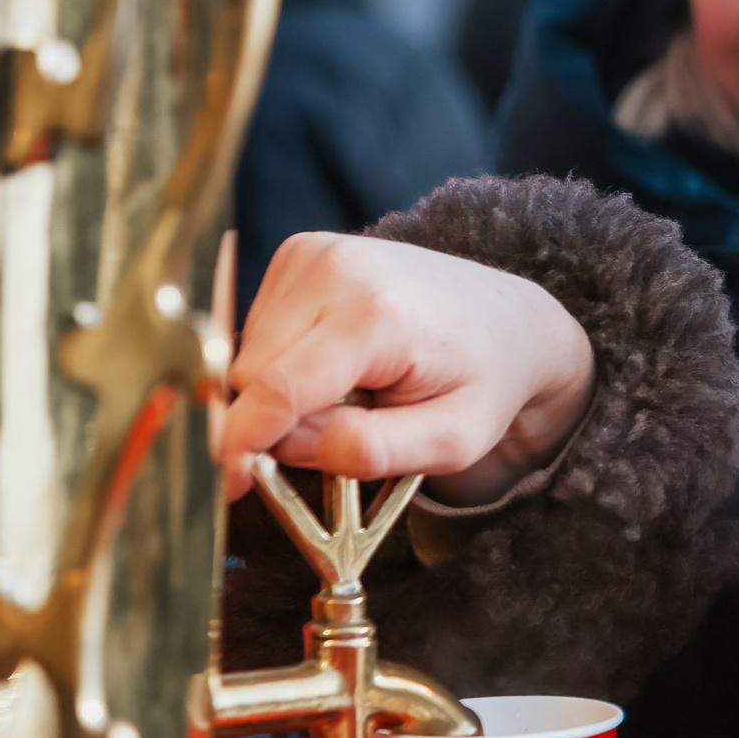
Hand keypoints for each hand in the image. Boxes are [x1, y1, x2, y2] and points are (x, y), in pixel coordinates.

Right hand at [221, 232, 594, 506]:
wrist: (511, 322)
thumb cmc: (486, 382)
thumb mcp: (452, 441)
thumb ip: (369, 452)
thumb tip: (285, 447)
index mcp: (377, 316)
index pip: (275, 389)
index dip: (240, 445)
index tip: (227, 486)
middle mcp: (338, 269)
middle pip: (251, 374)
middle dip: (275, 419)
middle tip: (336, 431)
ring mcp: (316, 252)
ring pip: (247, 352)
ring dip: (283, 387)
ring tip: (353, 388)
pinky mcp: (302, 251)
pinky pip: (258, 327)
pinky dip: (285, 358)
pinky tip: (336, 360)